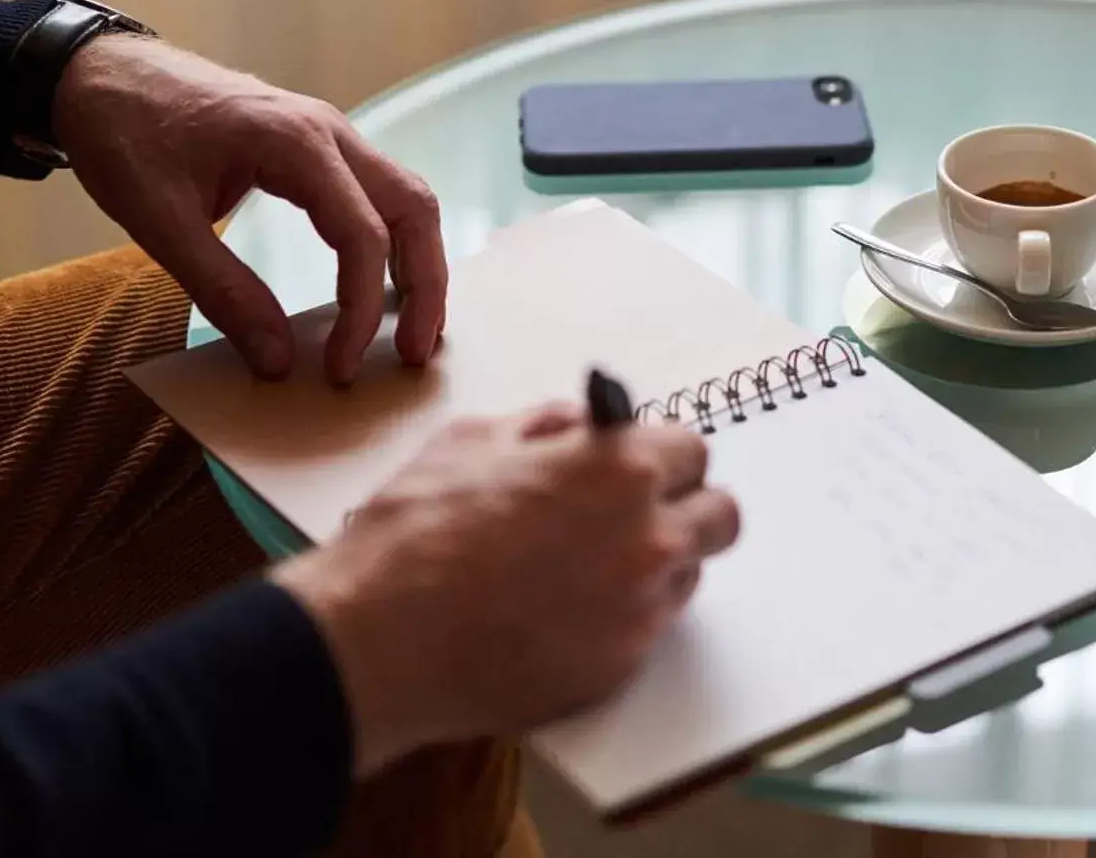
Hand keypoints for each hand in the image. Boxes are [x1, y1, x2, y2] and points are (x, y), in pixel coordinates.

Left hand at [52, 36, 445, 382]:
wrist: (99, 73)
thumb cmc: (124, 135)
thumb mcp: (160, 223)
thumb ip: (223, 291)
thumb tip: (278, 361)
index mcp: (295, 142)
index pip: (363, 234)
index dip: (361, 310)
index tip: (338, 368)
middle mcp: (328, 131)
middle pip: (413, 208)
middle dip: (424, 285)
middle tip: (411, 355)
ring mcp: (327, 132)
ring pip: (406, 197)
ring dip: (418, 262)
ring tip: (410, 328)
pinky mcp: (315, 144)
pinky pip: (377, 192)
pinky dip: (393, 240)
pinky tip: (381, 283)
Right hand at [271, 405, 740, 773]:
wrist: (377, 641)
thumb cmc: (414, 534)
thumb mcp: (469, 442)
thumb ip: (541, 426)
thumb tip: (575, 425)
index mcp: (618, 470)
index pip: (692, 450)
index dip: (657, 455)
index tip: (632, 465)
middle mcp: (647, 539)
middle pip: (718, 517)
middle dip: (683, 507)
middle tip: (630, 514)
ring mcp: (639, 611)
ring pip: (686, 575)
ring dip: (655, 564)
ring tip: (587, 566)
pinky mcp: (618, 669)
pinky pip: (646, 630)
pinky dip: (620, 616)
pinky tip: (562, 612)